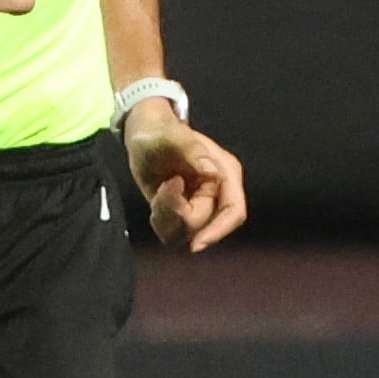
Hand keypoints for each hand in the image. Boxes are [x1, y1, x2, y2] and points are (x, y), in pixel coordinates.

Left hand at [126, 107, 248, 254]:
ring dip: (167, 220)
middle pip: (205, 224)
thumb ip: (190, 149)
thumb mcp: (169, 136)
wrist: (145, 137)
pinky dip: (161, 223)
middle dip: (178, 215)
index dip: (218, 231)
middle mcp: (217, 192)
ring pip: (188, 233)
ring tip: (158, 195)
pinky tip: (157, 203)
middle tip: (160, 193)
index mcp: (224, 173)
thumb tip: (211, 170)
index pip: (233, 211)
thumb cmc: (158, 133)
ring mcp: (201, 204)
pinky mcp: (184, 213)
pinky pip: (175, 233)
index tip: (194, 244)